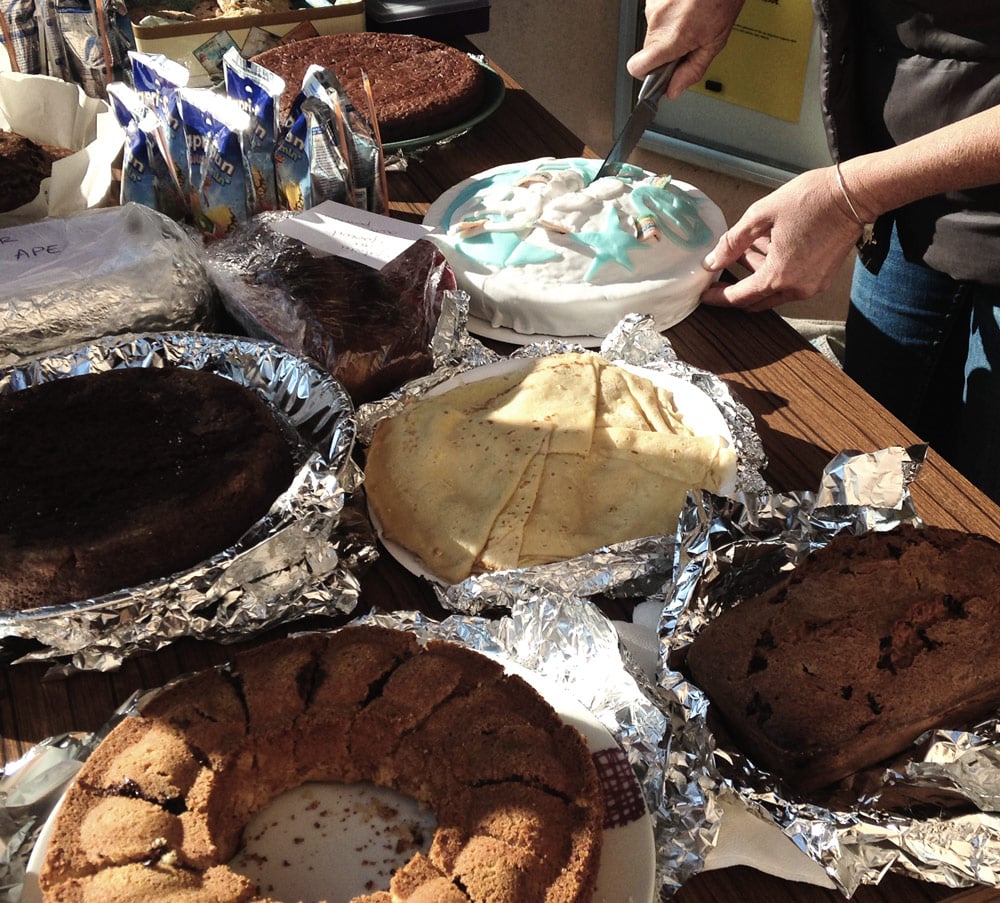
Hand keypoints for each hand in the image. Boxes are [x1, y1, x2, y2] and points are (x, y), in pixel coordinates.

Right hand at [626, 0, 746, 97]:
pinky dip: (669, 14)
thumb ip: (692, 70)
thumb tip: (674, 90)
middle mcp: (658, 20)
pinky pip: (656, 14)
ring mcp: (653, 5)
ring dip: (669, 30)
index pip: (638, 68)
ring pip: (654, 31)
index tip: (659, 74)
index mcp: (672, 37)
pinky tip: (685, 7)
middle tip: (687, 41)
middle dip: (665, 51)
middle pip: (649, 50)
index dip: (647, 74)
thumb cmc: (721, 0)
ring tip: (689, 18)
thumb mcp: (715, 42)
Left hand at [700, 167, 864, 311]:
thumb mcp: (761, 216)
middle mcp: (796, 288)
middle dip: (736, 288)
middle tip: (720, 273)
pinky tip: (769, 246)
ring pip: (773, 290)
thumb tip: (712, 261)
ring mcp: (812, 285)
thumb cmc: (811, 199)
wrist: (855, 193)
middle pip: (756, 300)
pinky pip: (790, 282)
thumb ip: (732, 242)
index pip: (738, 297)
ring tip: (745, 249)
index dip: (718, 296)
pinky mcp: (822, 278)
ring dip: (756, 275)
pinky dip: (775, 271)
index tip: (704, 293)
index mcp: (778, 276)